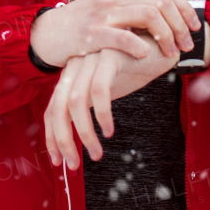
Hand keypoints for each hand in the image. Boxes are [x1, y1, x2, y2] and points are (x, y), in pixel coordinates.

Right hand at [30, 0, 198, 66]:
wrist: (48, 34)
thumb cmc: (84, 26)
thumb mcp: (111, 10)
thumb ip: (135, 9)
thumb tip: (171, 18)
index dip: (185, 7)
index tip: (194, 26)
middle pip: (161, 1)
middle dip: (180, 24)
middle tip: (185, 44)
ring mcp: (102, 13)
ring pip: (148, 15)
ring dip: (166, 36)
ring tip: (169, 52)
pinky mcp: (91, 33)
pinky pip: (123, 37)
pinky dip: (139, 46)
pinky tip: (145, 55)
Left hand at [43, 35, 179, 167]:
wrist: (158, 42)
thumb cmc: (131, 68)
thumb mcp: (106, 91)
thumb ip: (90, 108)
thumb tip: (80, 139)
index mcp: (71, 76)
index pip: (52, 110)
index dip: (52, 137)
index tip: (58, 161)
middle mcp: (76, 67)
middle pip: (58, 108)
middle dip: (63, 140)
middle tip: (74, 166)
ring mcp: (90, 59)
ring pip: (76, 102)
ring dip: (84, 133)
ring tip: (96, 154)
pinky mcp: (108, 55)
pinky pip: (99, 89)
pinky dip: (102, 114)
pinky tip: (109, 130)